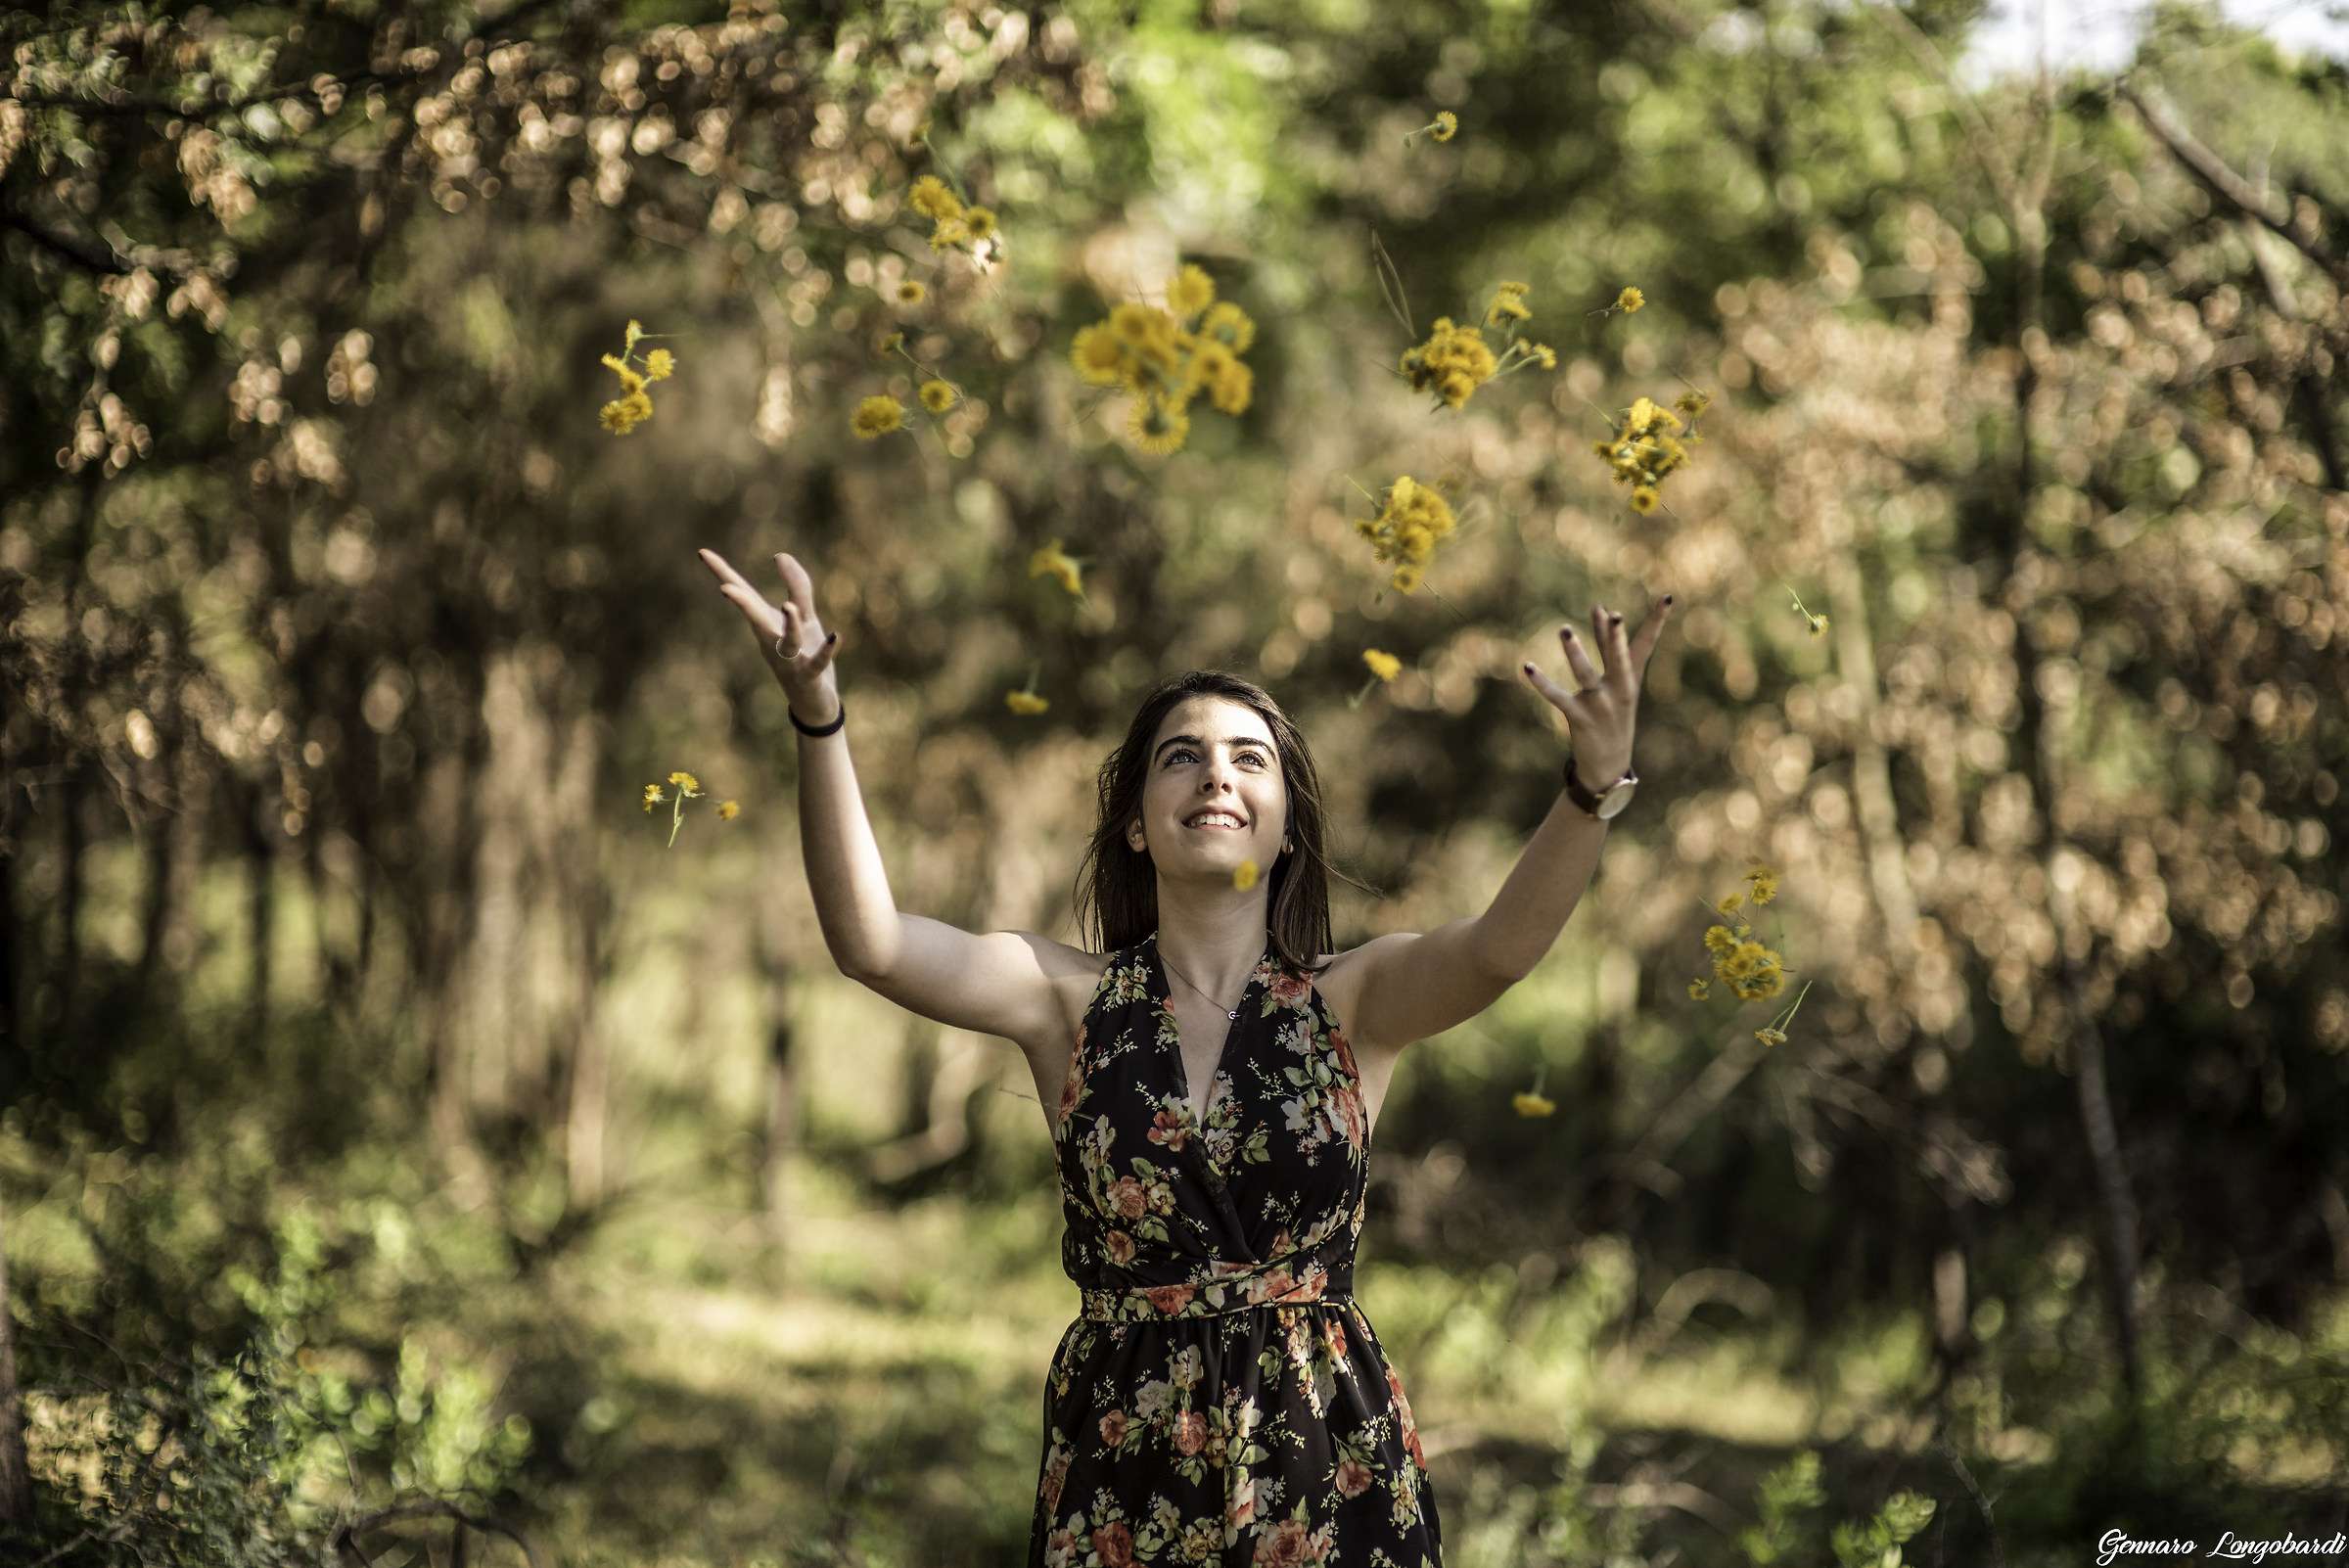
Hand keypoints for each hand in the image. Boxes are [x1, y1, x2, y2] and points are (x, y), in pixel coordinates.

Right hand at [699, 548, 840, 725]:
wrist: (813, 703)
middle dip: (743, 605)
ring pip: (787, 642)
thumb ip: (797, 587)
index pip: (744, 594)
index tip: (702, 552)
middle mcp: (773, 641)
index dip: (723, 574)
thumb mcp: (804, 618)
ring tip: (788, 606)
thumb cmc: (804, 656)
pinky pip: (817, 663)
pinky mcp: (810, 676)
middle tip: (725, 588)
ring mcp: (790, 661)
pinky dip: (826, 651)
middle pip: (755, 619)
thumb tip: (780, 555)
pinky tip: (835, 636)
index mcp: (767, 624)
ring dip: (789, 626)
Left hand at [1520, 596, 1670, 788]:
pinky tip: (1527, 667)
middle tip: (1614, 615)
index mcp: (1630, 679)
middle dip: (1615, 638)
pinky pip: (1558, 698)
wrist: (1609, 765)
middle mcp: (1619, 690)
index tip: (1666, 598)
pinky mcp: (1580, 718)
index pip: (1646, 645)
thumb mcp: (1615, 679)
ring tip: (1564, 631)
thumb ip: (1607, 642)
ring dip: (1575, 653)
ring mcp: (1600, 706)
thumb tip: (1600, 606)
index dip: (1656, 622)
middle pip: (1619, 659)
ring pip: (1586, 675)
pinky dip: (1542, 683)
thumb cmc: (1611, 713)